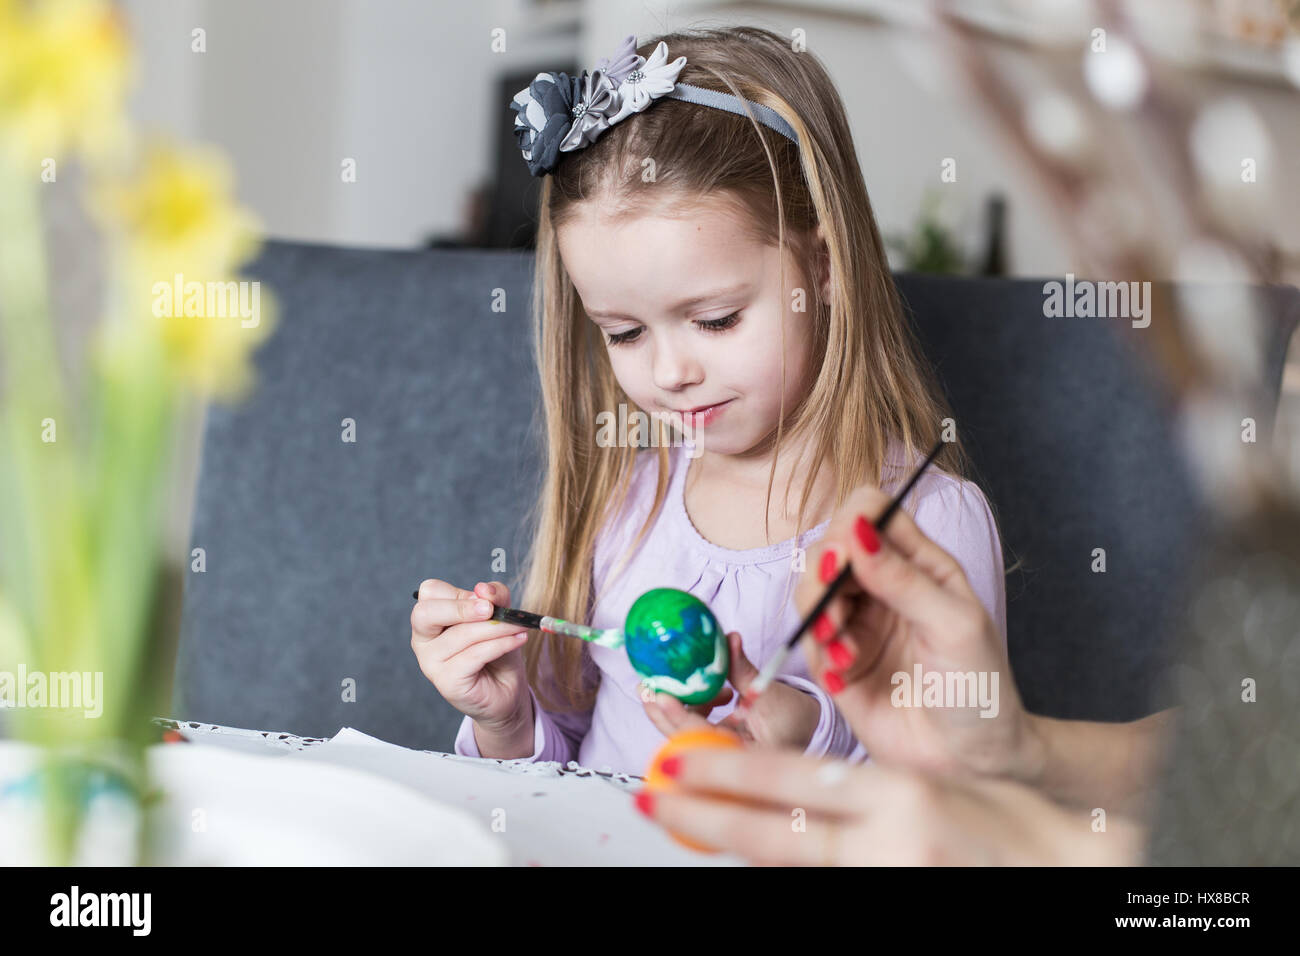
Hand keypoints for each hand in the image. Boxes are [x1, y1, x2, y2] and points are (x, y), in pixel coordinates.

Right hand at [410, 579, 531, 739]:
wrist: (507, 688)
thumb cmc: (496, 649)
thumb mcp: (499, 615)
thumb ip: (494, 597)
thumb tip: (483, 589)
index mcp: (430, 618)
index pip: (430, 592)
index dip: (459, 592)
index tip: (486, 600)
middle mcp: (423, 640)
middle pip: (426, 613)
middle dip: (462, 608)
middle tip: (491, 610)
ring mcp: (431, 663)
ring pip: (460, 635)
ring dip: (495, 628)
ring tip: (518, 627)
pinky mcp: (447, 682)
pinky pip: (474, 656)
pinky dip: (500, 644)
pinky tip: (517, 640)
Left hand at [635, 746, 1145, 864]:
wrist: (1079, 870)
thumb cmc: (1016, 827)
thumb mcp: (934, 787)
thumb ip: (866, 791)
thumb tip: (796, 795)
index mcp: (901, 797)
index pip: (793, 780)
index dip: (726, 774)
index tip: (677, 765)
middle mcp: (890, 843)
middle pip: (775, 831)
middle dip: (707, 816)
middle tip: (654, 799)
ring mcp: (892, 881)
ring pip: (796, 868)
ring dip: (746, 847)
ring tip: (699, 830)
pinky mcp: (897, 904)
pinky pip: (832, 888)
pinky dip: (799, 874)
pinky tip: (767, 863)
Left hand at [642, 631, 820, 749]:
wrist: (808, 727)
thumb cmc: (794, 714)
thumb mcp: (769, 690)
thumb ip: (743, 668)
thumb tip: (728, 639)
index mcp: (746, 759)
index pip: (704, 741)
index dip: (680, 717)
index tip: (661, 695)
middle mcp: (728, 766)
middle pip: (684, 744)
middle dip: (663, 713)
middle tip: (646, 687)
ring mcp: (719, 758)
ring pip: (685, 737)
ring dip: (678, 708)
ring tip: (687, 684)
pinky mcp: (714, 748)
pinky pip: (693, 730)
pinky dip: (692, 709)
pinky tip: (709, 694)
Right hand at [797, 486, 1038, 781]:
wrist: (971, 763)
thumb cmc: (980, 690)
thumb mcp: (953, 625)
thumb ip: (903, 578)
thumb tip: (857, 531)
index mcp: (919, 563)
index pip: (870, 512)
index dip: (851, 522)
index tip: (848, 554)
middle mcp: (882, 586)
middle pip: (829, 547)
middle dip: (824, 572)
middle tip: (833, 604)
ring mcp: (856, 622)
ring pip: (808, 588)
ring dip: (816, 613)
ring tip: (842, 648)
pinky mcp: (835, 661)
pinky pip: (806, 638)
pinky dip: (817, 650)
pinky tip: (843, 671)